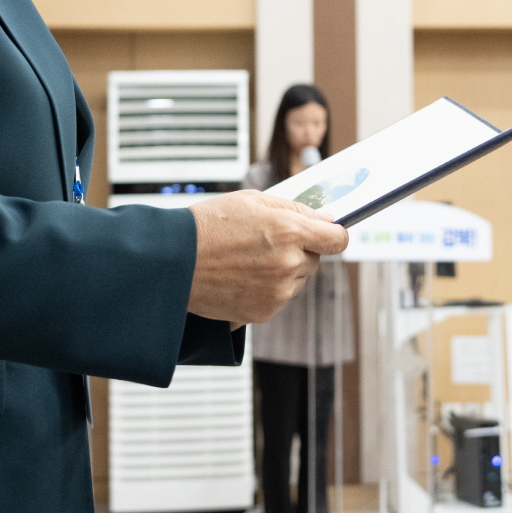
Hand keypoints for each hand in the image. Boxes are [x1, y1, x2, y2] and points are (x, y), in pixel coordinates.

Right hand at [187, 190, 347, 324]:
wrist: (174, 261)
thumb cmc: (209, 226)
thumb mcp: (253, 200)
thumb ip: (295, 209)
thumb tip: (326, 220)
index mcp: (289, 232)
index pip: (337, 239)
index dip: (334, 235)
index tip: (328, 234)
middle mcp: (288, 264)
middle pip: (315, 260)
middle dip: (299, 250)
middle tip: (266, 242)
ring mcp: (277, 292)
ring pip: (297, 280)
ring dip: (283, 271)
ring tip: (248, 260)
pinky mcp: (263, 312)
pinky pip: (279, 298)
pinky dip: (267, 290)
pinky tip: (242, 277)